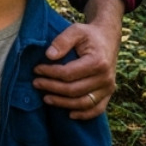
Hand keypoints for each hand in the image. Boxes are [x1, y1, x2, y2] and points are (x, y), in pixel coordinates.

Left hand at [32, 0, 122, 119]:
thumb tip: (48, 56)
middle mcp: (105, 78)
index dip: (50, 73)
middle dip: (52, 88)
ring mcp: (108, 88)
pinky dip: (83, 114)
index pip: (68, 73)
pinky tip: (69, 114)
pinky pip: (97, 109)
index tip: (36, 69)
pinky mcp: (109, 93)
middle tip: (36, 83)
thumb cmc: (89, 35)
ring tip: (45, 98)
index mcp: (97, 62)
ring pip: (83, 103)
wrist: (107, 39)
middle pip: (74, 90)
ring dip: (63, 103)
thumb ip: (62, 41)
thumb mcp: (76, 30)